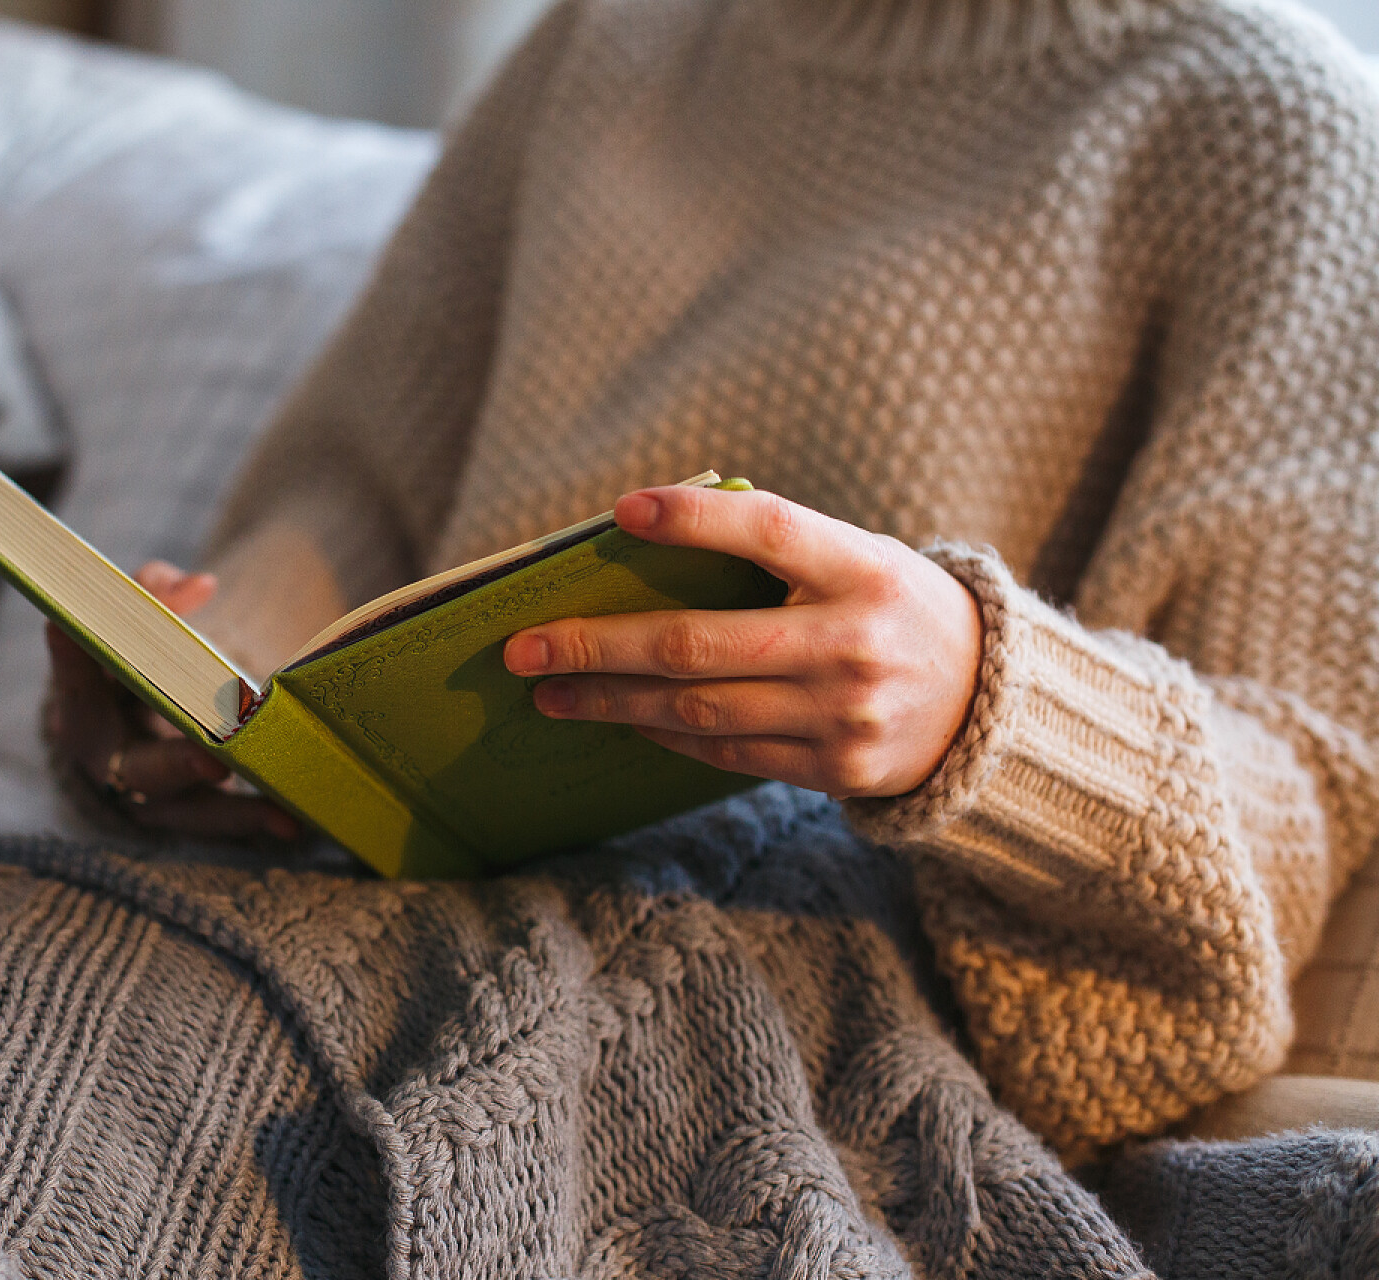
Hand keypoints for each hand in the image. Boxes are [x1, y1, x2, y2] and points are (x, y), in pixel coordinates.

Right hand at [43, 560, 297, 838]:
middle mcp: (109, 759)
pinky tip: (291, 823)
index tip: (74, 636)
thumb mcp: (130, 623)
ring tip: (276, 809)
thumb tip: (200, 585)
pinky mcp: (183, 811)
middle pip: (139, 766)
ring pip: (187, 808)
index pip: (78, 684)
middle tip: (211, 756)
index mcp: (81, 707)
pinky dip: (253, 820)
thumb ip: (154, 595)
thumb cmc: (131, 659)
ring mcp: (147, 795)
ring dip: (231, 811)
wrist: (127, 716)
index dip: (75, 662)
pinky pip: (218, 821)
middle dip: (176, 762)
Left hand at [502, 487, 981, 797]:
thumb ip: (775, 550)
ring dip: (611, 701)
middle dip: (599, 646)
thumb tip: (643, 543)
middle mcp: (853, 643)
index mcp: (863, 567)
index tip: (621, 513)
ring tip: (549, 690)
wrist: (990, 704)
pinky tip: (619, 716)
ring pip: (698, 710)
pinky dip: (665, 732)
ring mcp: (845, 715)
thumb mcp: (858, 558)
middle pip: (699, 645)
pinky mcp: (835, 770)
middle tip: (524, 646)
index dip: (694, 521)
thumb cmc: (892, 607)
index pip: (767, 531)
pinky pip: (726, 752)